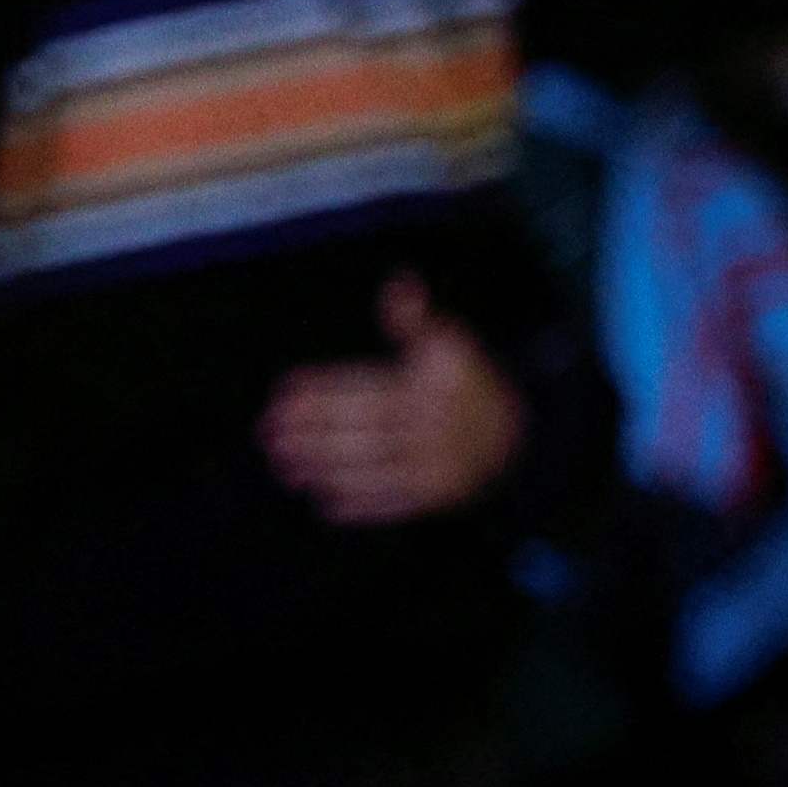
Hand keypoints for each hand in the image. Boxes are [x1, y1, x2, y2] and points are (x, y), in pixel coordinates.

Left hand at [257, 277, 526, 527]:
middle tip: (267, 433)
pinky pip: (395, 503)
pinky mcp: (441, 497)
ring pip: (373, 470)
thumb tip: (398, 282)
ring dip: (323, 470)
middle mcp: (436, 431)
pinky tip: (323, 501)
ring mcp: (440, 468)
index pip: (368, 392)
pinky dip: (359, 504)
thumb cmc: (468, 383)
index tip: (283, 391)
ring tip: (283, 466)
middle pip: (363, 434)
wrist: (520, 434)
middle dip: (311, 435)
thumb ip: (415, 319)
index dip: (323, 392)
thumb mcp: (450, 344)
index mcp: (432, 392)